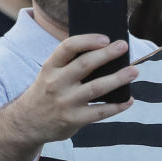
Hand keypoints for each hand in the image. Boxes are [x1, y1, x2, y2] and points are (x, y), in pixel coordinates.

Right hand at [13, 33, 138, 143]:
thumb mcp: (50, 75)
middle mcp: (56, 83)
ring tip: (134, 71)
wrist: (27, 123)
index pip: (67, 47)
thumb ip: (70, 65)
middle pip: (85, 65)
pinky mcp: (73, 120)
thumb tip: (106, 53)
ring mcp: (65, 102)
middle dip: (106, 54)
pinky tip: (129, 100)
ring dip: (117, 79)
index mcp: (50, 67)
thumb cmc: (47, 92)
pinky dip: (116, 106)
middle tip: (124, 46)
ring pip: (96, 88)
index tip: (105, 38)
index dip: (87, 40)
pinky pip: (99, 112)